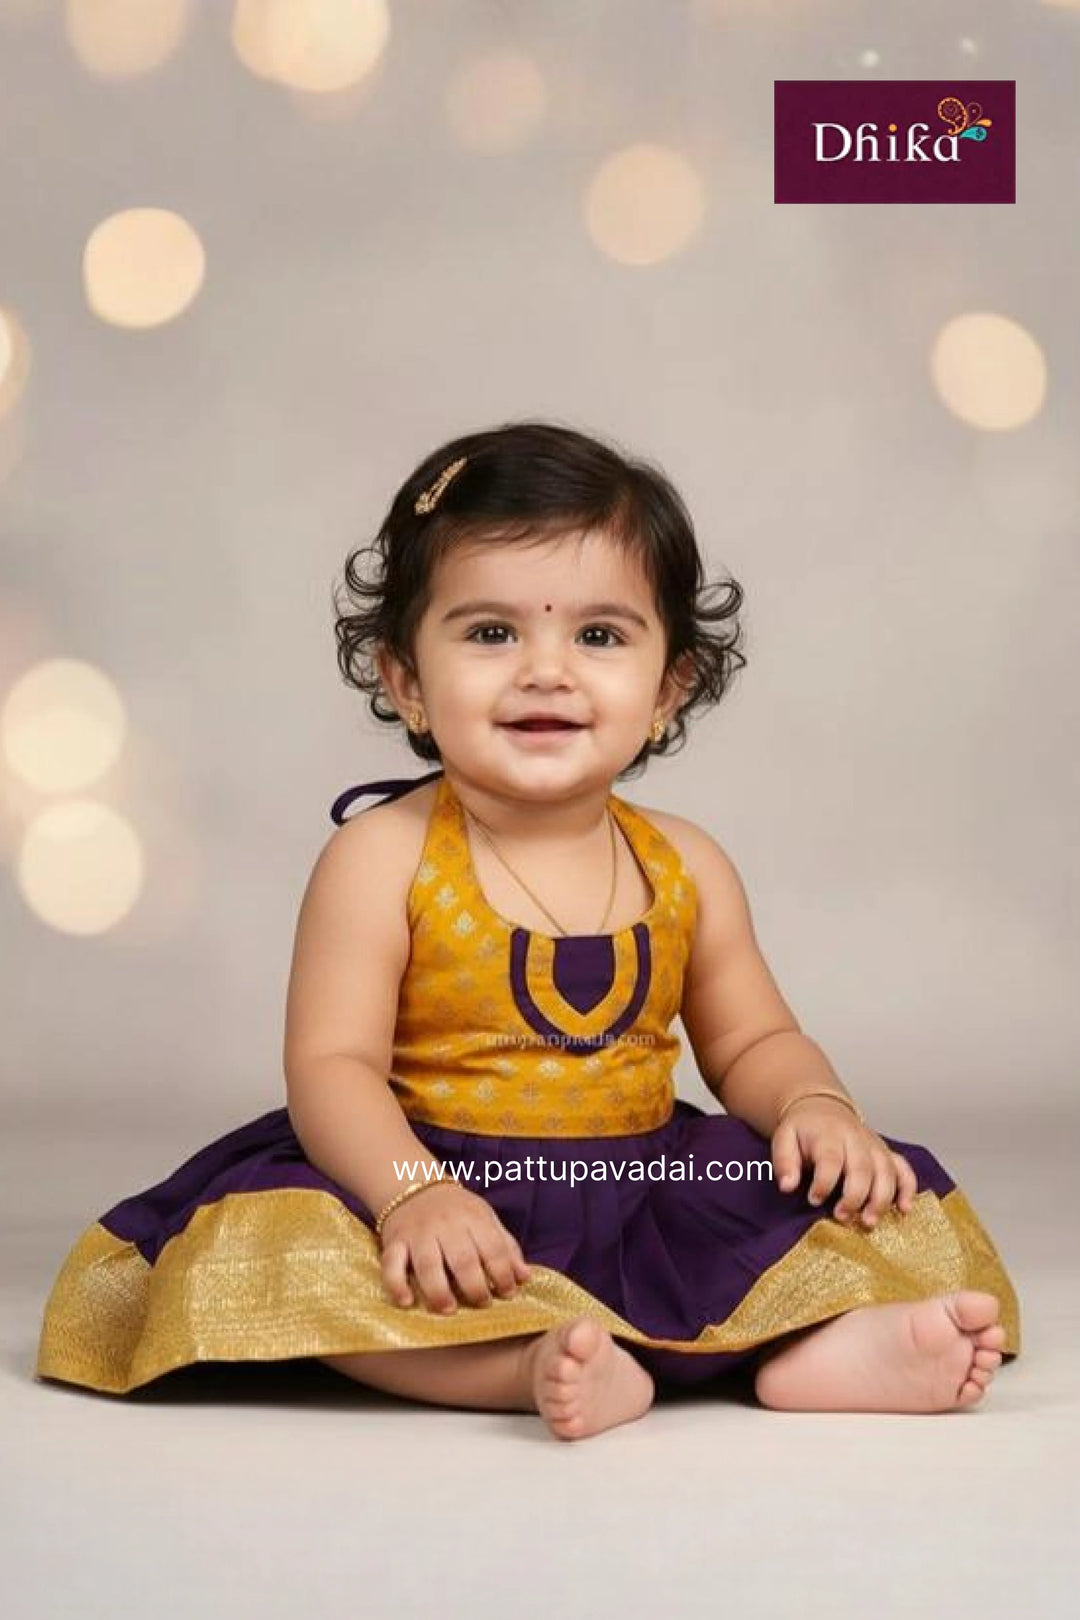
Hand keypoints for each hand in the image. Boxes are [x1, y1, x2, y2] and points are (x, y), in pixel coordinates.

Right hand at [379, 1181, 530, 1313]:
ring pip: (428, 1264)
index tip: (508, 1293)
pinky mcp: (394, 1242)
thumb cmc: (457, 1211)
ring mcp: (418, 1234)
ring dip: (439, 1290)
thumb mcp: (486, 1220)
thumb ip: (506, 1247)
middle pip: (462, 1258)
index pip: (492, 1247)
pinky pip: (391, 1264)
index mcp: (473, 1218)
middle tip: (482, 1304)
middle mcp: (445, 1225)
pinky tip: (407, 1302)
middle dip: (475, 1286)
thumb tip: (524, 1277)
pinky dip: (397, 1284)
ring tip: (448, 1309)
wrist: (415, 1188)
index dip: (503, 1273)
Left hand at [771, 1099, 918, 1228]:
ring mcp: (875, 1146)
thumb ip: (784, 1162)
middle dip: (854, 1196)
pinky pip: (904, 1169)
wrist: (822, 1108)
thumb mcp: (784, 1139)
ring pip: (886, 1172)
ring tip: (869, 1222)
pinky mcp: (886, 1154)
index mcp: (829, 1135)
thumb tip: (787, 1186)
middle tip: (841, 1217)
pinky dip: (908, 1189)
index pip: (830, 1159)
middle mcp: (856, 1139)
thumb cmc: (803, 1130)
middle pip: (862, 1168)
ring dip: (881, 1199)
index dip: (824, 1182)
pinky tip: (905, 1209)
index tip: (813, 1200)